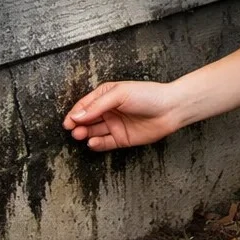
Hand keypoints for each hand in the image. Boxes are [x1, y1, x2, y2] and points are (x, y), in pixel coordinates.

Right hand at [61, 80, 182, 150]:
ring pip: (93, 132)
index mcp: (107, 95)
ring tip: (80, 135)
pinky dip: (96, 144)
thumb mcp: (120, 94)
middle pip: (87, 120)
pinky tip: (93, 142)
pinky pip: (104, 143)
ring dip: (85, 134)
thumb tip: (77, 115)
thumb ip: (97, 105)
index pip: (85, 105)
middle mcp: (109, 110)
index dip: (75, 113)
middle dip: (78, 125)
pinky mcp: (121, 138)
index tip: (68, 122)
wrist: (171, 109)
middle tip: (74, 130)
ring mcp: (115, 125)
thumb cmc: (149, 95)